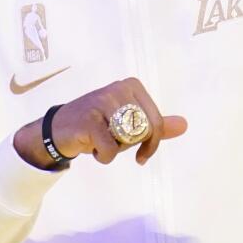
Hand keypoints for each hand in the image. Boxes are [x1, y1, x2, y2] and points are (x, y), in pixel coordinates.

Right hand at [14, 77, 187, 168]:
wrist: (59, 130)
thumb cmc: (98, 126)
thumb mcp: (128, 125)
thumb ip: (155, 125)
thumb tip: (184, 125)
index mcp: (131, 86)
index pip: (157, 122)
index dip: (152, 143)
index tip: (142, 152)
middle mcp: (118, 89)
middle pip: (144, 131)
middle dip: (131, 146)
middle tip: (113, 143)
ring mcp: (102, 101)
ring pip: (128, 141)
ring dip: (114, 150)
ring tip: (99, 140)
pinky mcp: (89, 119)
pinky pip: (110, 150)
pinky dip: (103, 156)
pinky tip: (90, 146)